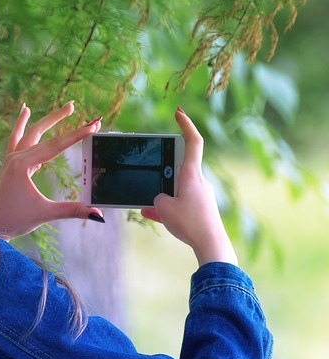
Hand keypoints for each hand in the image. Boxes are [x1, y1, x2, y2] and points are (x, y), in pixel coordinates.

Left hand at [0, 102, 104, 239]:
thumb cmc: (15, 219)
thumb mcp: (45, 214)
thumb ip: (72, 210)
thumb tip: (98, 215)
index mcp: (22, 165)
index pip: (56, 146)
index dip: (77, 135)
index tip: (94, 125)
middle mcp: (16, 157)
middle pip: (43, 133)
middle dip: (61, 120)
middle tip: (75, 105)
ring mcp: (11, 159)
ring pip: (30, 132)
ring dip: (45, 120)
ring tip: (65, 106)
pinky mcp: (10, 164)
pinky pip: (16, 138)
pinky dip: (21, 125)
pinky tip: (26, 111)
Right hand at [140, 109, 237, 266]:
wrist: (211, 245)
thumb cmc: (189, 222)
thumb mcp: (164, 208)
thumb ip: (157, 200)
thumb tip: (160, 201)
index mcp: (191, 174)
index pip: (193, 142)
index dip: (186, 125)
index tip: (179, 112)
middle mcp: (199, 181)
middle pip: (180, 166)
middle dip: (164, 169)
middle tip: (153, 171)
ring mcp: (201, 195)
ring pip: (177, 187)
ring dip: (163, 193)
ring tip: (147, 205)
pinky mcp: (201, 209)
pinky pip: (179, 203)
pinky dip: (166, 207)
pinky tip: (151, 215)